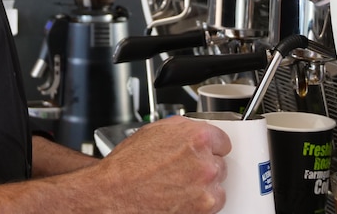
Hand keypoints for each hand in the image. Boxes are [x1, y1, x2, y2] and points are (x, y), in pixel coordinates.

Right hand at [98, 115, 230, 213]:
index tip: (204, 150)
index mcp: (197, 138)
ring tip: (178, 183)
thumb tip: (192, 131)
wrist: (114, 193)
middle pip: (220, 162)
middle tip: (182, 168)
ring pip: (217, 184)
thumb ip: (181, 130)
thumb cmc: (128, 165)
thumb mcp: (154, 131)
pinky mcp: (203, 210)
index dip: (210, 145)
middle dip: (204, 165)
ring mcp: (206, 189)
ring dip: (204, 185)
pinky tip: (179, 195)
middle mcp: (205, 163)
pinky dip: (199, 202)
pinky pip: (212, 204)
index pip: (222, 140)